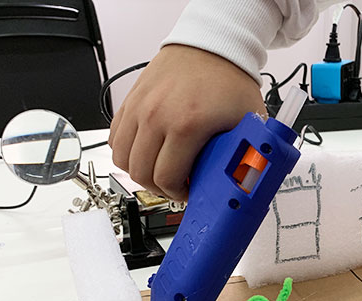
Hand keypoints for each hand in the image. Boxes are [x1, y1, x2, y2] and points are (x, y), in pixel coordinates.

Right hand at [109, 44, 265, 200]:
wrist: (213, 45)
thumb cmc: (230, 80)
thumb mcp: (247, 123)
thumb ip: (246, 154)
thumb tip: (246, 182)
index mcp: (186, 125)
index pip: (166, 179)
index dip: (178, 194)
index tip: (189, 191)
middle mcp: (156, 116)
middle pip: (140, 173)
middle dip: (159, 188)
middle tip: (176, 185)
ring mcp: (139, 108)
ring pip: (121, 158)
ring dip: (139, 172)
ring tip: (159, 170)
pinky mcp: (130, 101)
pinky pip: (115, 137)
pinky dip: (126, 151)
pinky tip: (146, 152)